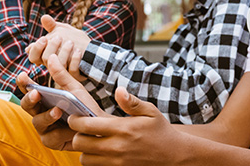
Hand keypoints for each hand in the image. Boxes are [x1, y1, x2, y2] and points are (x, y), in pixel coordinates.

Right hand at [17, 55, 107, 150]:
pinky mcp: (51, 142)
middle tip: (36, 93)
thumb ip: (62, 75)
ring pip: (38, 122)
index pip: (30, 90)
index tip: (23, 75)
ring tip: (58, 110)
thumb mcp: (75, 89)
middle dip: (30, 99)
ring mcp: (45, 128)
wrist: (100, 126)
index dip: (24, 84)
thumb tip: (51, 56)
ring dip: (47, 116)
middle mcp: (40, 113)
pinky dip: (61, 132)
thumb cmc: (84, 106)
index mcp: (44, 99)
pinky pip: (50, 137)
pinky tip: (71, 128)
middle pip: (27, 106)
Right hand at [27, 15, 89, 80]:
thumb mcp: (63, 31)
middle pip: (45, 59)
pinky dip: (75, 59)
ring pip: (58, 65)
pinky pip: (73, 70)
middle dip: (51, 47)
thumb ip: (53, 26)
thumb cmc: (74, 41)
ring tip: (71, 42)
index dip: (36, 49)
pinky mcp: (76, 75)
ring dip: (63, 51)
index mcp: (47, 55)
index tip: (44, 39)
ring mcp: (64, 71)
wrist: (92, 51)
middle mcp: (53, 64)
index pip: (33, 56)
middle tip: (59, 38)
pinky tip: (78, 51)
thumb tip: (44, 17)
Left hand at [68, 86, 186, 165]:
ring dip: (84, 150)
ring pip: (83, 158)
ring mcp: (116, 162)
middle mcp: (117, 147)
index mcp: (123, 128)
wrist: (173, 155)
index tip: (76, 117)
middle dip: (77, 135)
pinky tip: (100, 152)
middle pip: (79, 143)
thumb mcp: (150, 112)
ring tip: (92, 142)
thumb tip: (119, 90)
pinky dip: (93, 160)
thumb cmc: (161, 131)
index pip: (86, 125)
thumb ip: (132, 102)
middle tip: (82, 130)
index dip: (76, 120)